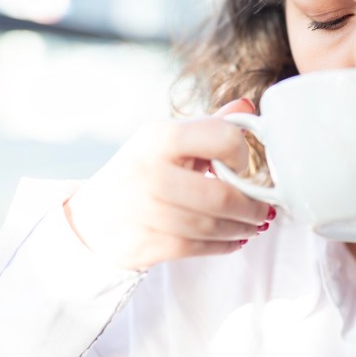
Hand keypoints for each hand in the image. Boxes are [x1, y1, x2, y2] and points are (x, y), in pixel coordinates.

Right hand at [63, 99, 272, 270]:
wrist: (91, 217)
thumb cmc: (140, 173)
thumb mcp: (168, 142)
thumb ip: (210, 127)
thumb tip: (247, 108)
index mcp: (159, 137)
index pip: (222, 137)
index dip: (243, 154)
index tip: (245, 167)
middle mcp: (149, 171)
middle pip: (220, 195)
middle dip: (252, 206)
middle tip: (264, 210)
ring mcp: (143, 210)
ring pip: (212, 225)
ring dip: (242, 228)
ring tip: (253, 225)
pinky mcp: (144, 243)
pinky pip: (198, 248)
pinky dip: (224, 245)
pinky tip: (234, 240)